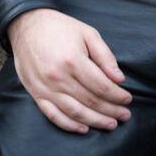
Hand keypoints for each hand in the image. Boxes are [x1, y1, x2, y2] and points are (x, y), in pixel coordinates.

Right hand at [7, 7, 132, 133]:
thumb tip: (119, 79)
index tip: (128, 99)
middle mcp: (58, 77)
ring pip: (74, 112)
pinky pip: (53, 115)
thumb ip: (105, 56)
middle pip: (90, 101)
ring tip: (110, 124)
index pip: (101, 86)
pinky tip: (83, 128)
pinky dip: (69, 125)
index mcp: (73, 60)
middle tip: (125, 116)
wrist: (28, 26)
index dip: (117, 96)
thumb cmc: (61, 28)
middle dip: (111, 110)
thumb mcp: (88, 33)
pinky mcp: (36, 93)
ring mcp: (45, 88)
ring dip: (95, 121)